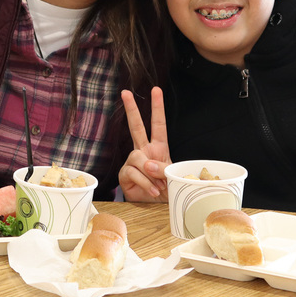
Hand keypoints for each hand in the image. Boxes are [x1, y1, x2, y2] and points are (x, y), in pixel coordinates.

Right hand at [119, 87, 170, 201]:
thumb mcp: (170, 177)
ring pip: (137, 157)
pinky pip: (133, 172)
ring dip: (149, 173)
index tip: (156, 90)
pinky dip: (145, 183)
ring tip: (158, 186)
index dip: (157, 107)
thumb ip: (161, 168)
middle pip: (136, 126)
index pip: (158, 124)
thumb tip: (148, 164)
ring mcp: (133, 161)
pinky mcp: (125, 174)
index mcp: (158, 147)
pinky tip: (152, 190)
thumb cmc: (166, 189)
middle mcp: (143, 151)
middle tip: (125, 92)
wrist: (156, 206)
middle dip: (131, 109)